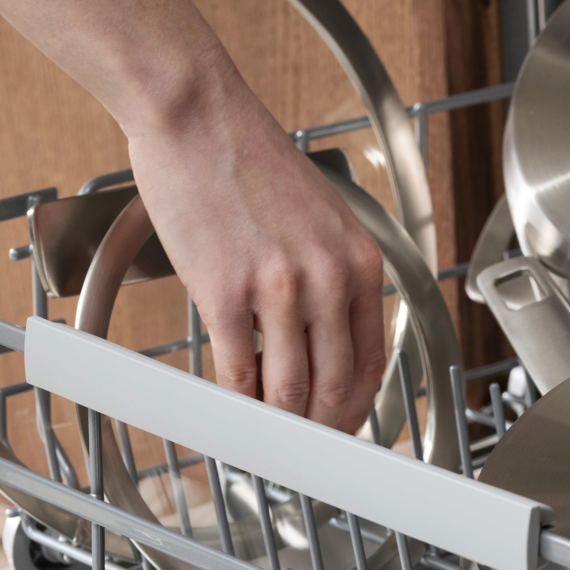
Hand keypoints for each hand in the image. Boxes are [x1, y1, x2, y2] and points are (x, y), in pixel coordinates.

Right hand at [127, 76, 385, 429]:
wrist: (197, 116)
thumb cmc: (248, 161)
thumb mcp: (320, 218)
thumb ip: (331, 276)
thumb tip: (324, 340)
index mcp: (360, 262)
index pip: (372, 360)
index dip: (357, 409)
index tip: (341, 430)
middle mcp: (330, 277)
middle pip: (337, 385)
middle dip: (320, 431)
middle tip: (302, 453)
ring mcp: (280, 287)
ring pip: (289, 389)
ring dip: (276, 426)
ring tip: (263, 441)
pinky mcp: (227, 290)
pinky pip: (239, 370)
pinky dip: (234, 403)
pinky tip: (227, 411)